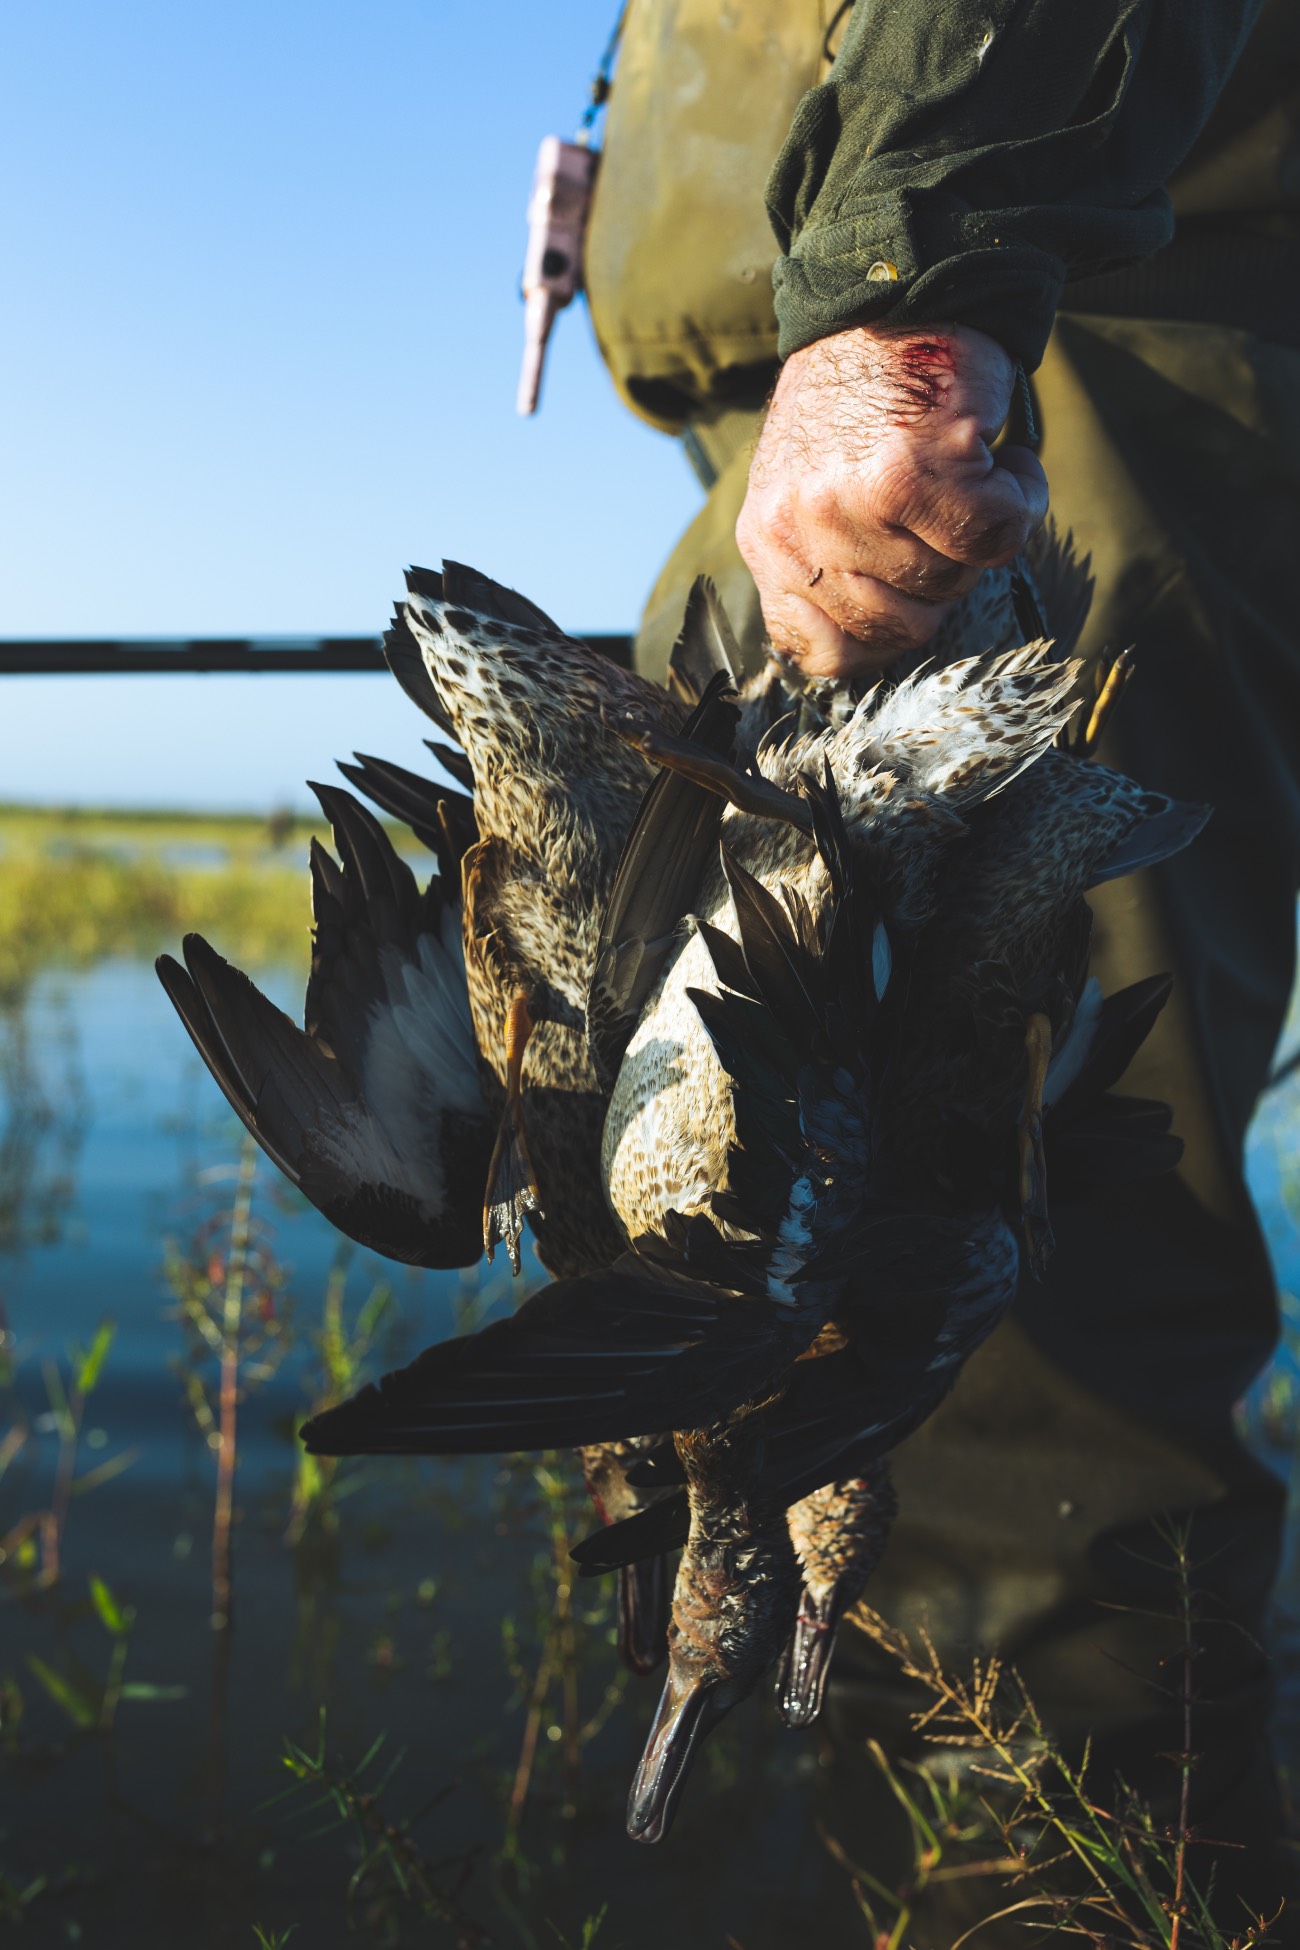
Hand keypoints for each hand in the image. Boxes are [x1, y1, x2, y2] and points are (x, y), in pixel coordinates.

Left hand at [736, 323, 1047, 679]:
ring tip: (968, 470)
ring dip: (983, 533)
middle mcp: (797, 529)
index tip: (909, 582)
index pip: (824, 653)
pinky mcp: (914, 472)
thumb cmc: (867, 393)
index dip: (887, 631)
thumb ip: (830, 563)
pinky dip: (1022, 498)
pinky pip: (996, 536)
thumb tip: (883, 634)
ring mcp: (850, 504)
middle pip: (902, 626)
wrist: (893, 284)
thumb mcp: (814, 487)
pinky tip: (1002, 457)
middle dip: (942, 578)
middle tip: (944, 511)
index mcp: (767, 540)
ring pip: (951, 582)